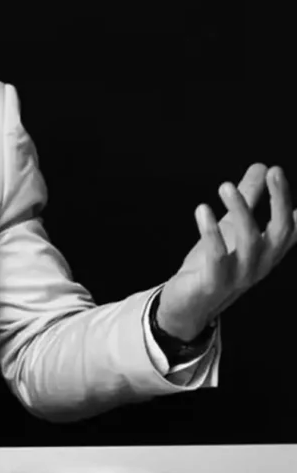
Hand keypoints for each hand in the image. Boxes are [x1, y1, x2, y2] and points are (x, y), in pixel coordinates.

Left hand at [159, 163, 295, 340]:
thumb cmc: (212, 264)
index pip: (291, 228)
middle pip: (280, 232)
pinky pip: (217, 258)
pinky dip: (211, 233)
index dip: (294, 207)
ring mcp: (239, 276)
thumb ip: (248, 199)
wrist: (187, 306)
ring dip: (240, 210)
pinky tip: (203, 211)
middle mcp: (260, 264)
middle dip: (280, 201)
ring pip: (250, 242)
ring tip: (226, 185)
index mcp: (267, 251)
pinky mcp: (213, 283)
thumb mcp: (231, 227)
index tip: (285, 174)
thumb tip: (261, 166)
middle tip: (274, 171)